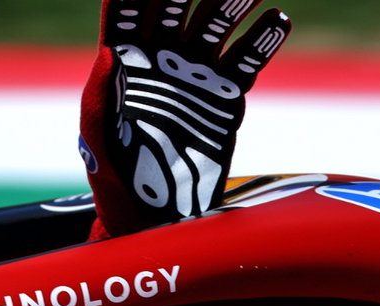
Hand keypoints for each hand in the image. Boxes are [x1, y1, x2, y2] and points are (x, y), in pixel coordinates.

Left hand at [79, 0, 291, 236]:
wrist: (156, 212)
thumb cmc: (116, 174)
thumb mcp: (102, 136)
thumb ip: (102, 94)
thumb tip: (109, 53)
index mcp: (123, 63)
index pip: (131, 13)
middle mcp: (161, 60)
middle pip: (178, 8)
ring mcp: (194, 73)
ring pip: (215, 25)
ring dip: (232, 2)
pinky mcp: (223, 94)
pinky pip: (246, 59)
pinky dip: (262, 40)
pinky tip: (277, 19)